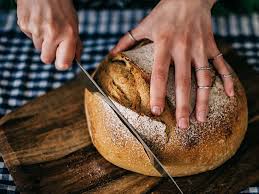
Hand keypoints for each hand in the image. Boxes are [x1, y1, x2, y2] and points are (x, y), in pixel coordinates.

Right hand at [17, 0, 81, 69]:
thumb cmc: (62, 7)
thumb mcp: (74, 24)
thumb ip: (75, 44)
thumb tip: (77, 61)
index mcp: (68, 35)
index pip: (63, 64)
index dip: (62, 65)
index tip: (62, 63)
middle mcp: (53, 34)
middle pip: (46, 59)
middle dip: (50, 53)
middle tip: (53, 42)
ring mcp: (37, 29)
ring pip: (38, 48)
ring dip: (42, 41)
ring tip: (46, 25)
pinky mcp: (24, 25)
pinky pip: (30, 37)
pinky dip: (34, 31)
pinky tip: (38, 20)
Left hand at [111, 0, 233, 128]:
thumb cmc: (165, 11)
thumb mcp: (145, 24)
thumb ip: (127, 40)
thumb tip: (110, 55)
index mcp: (164, 43)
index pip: (160, 73)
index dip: (158, 93)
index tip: (157, 111)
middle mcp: (184, 48)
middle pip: (184, 81)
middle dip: (184, 105)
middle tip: (183, 125)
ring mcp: (201, 48)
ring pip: (205, 78)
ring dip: (204, 99)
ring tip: (201, 118)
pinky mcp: (212, 46)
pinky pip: (222, 64)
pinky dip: (227, 79)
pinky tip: (231, 94)